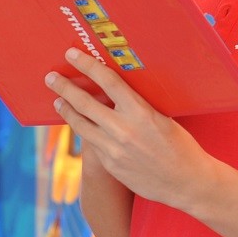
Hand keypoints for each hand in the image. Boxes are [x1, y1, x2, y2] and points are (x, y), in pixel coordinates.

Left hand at [45, 48, 217, 209]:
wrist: (186, 182)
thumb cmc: (180, 145)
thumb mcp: (163, 117)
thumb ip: (138, 105)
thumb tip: (118, 91)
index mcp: (140, 112)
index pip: (107, 82)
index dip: (87, 65)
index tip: (72, 54)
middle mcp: (123, 129)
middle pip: (84, 102)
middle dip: (64, 87)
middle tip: (51, 77)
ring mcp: (113, 150)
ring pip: (80, 124)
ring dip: (66, 110)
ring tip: (57, 101)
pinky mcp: (110, 165)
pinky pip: (90, 143)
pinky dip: (82, 130)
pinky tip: (78, 124)